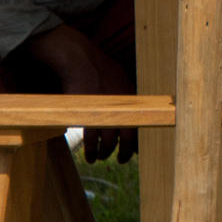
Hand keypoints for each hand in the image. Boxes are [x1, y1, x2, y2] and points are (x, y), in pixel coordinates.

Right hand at [23, 22, 135, 162]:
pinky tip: (90, 155)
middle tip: (120, 160)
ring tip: (100, 158)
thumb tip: (137, 112)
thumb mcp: (122, 79)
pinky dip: (91, 150)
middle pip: (126, 137)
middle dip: (123, 152)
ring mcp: (105, 110)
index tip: (136, 151)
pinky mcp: (88, 114)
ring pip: (108, 141)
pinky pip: (91, 139)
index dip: (138, 141)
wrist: (81, 61)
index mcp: (132, 98)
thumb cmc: (101, 69)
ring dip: (104, 153)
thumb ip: (128, 97)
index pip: (140, 125)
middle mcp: (122, 106)